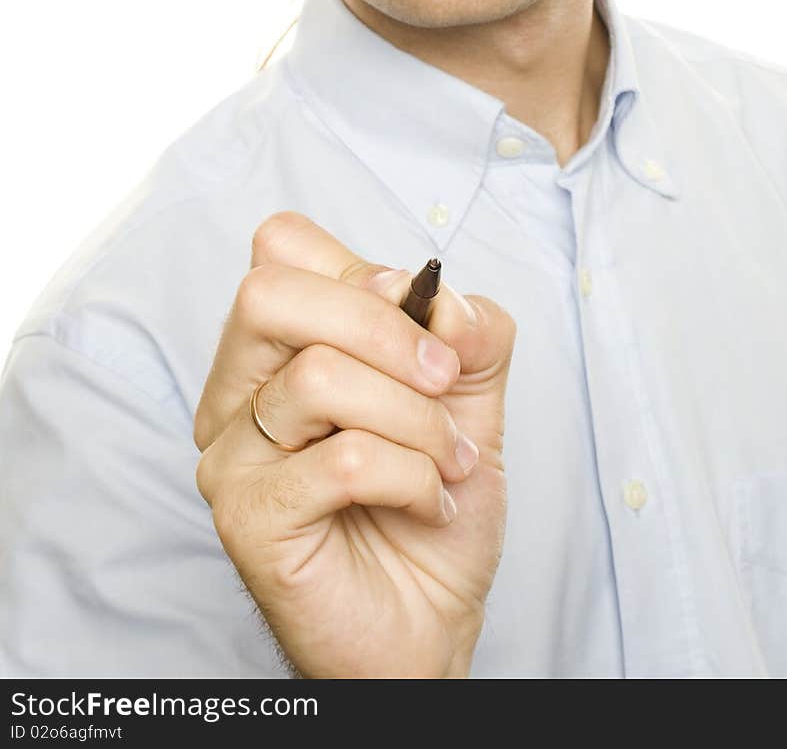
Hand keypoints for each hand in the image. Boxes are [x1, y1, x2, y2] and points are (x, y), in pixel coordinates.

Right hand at [193, 212, 515, 678]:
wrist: (429, 622)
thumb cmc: (431, 504)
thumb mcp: (470, 399)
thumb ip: (469, 333)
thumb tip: (442, 299)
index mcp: (280, 345)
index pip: (280, 248)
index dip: (362, 269)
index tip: (427, 321)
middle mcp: (238, 390)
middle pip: (269, 292)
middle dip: (383, 328)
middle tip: (444, 382)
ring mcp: (231, 454)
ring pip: (318, 378)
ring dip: (416, 419)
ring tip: (449, 462)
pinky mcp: (247, 517)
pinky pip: (341, 461)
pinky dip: (411, 477)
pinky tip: (429, 504)